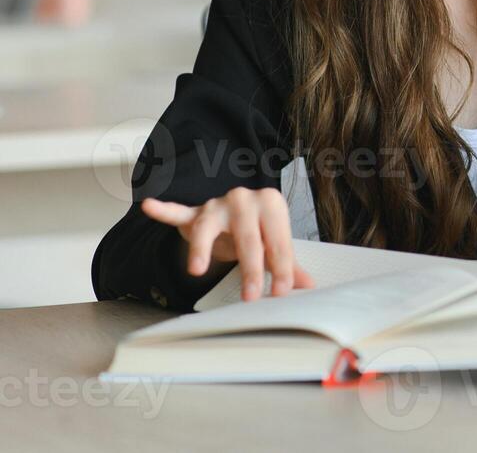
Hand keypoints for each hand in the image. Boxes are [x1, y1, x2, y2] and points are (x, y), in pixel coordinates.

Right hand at [141, 187, 315, 302]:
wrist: (236, 213)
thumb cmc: (259, 230)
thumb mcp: (274, 244)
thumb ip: (289, 263)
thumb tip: (307, 285)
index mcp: (272, 204)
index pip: (278, 240)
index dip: (281, 267)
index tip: (282, 291)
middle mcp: (245, 199)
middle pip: (248, 237)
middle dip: (251, 269)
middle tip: (251, 296)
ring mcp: (217, 204)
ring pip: (209, 227)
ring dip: (201, 250)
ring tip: (196, 269)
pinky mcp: (195, 212)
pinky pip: (179, 212)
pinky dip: (164, 210)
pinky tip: (150, 206)